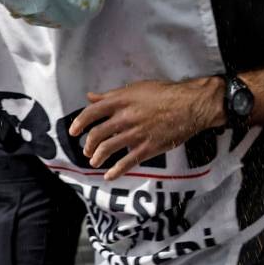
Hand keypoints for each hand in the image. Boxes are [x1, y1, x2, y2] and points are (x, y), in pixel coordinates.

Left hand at [67, 78, 221, 180]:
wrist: (190, 105)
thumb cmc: (164, 93)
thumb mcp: (136, 88)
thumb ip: (112, 95)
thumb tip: (92, 97)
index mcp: (121, 101)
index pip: (91, 112)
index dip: (79, 123)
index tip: (73, 131)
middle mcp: (125, 118)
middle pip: (97, 134)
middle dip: (88, 144)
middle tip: (87, 150)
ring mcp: (136, 134)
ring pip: (108, 148)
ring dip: (97, 157)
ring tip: (94, 162)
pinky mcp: (148, 148)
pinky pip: (127, 162)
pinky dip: (115, 171)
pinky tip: (109, 176)